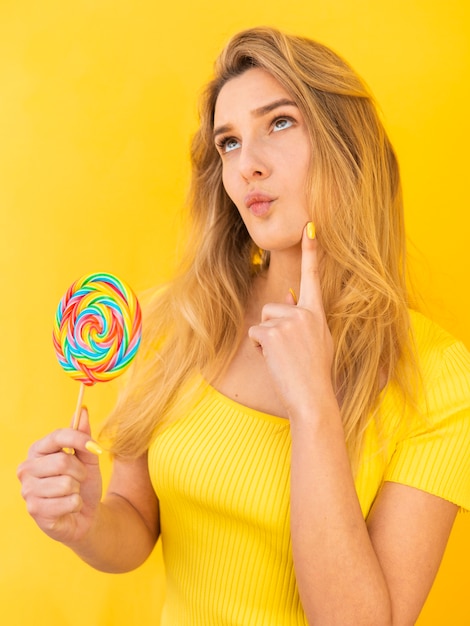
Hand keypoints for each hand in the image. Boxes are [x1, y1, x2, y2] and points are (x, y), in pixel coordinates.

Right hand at [17, 408, 102, 545]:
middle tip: (80, 479)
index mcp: (38, 450)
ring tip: (72, 494)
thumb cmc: (83, 483)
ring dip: (78, 490)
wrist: (85, 515)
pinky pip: (68, 502)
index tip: (96, 448)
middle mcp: (26, 468)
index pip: (58, 436)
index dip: (80, 440)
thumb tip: (83, 410)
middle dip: (81, 472)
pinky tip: (68, 508)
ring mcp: (27, 490)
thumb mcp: (88, 458)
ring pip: (66, 484)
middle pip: (63, 461)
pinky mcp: (35, 510)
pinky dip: (76, 504)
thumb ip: (83, 436)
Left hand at [248, 224, 334, 417]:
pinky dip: (260, 348)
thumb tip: (288, 295)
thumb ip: (303, 317)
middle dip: (273, 327)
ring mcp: (289, 321)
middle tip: (290, 352)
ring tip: (283, 356)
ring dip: (266, 338)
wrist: (313, 396)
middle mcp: (305, 312)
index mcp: (317, 312)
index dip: (311, 250)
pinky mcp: (273, 332)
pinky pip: (255, 334)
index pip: (313, 276)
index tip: (310, 225)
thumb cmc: (315, 371)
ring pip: (263, 319)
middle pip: (274, 306)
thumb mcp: (316, 339)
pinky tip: (275, 360)